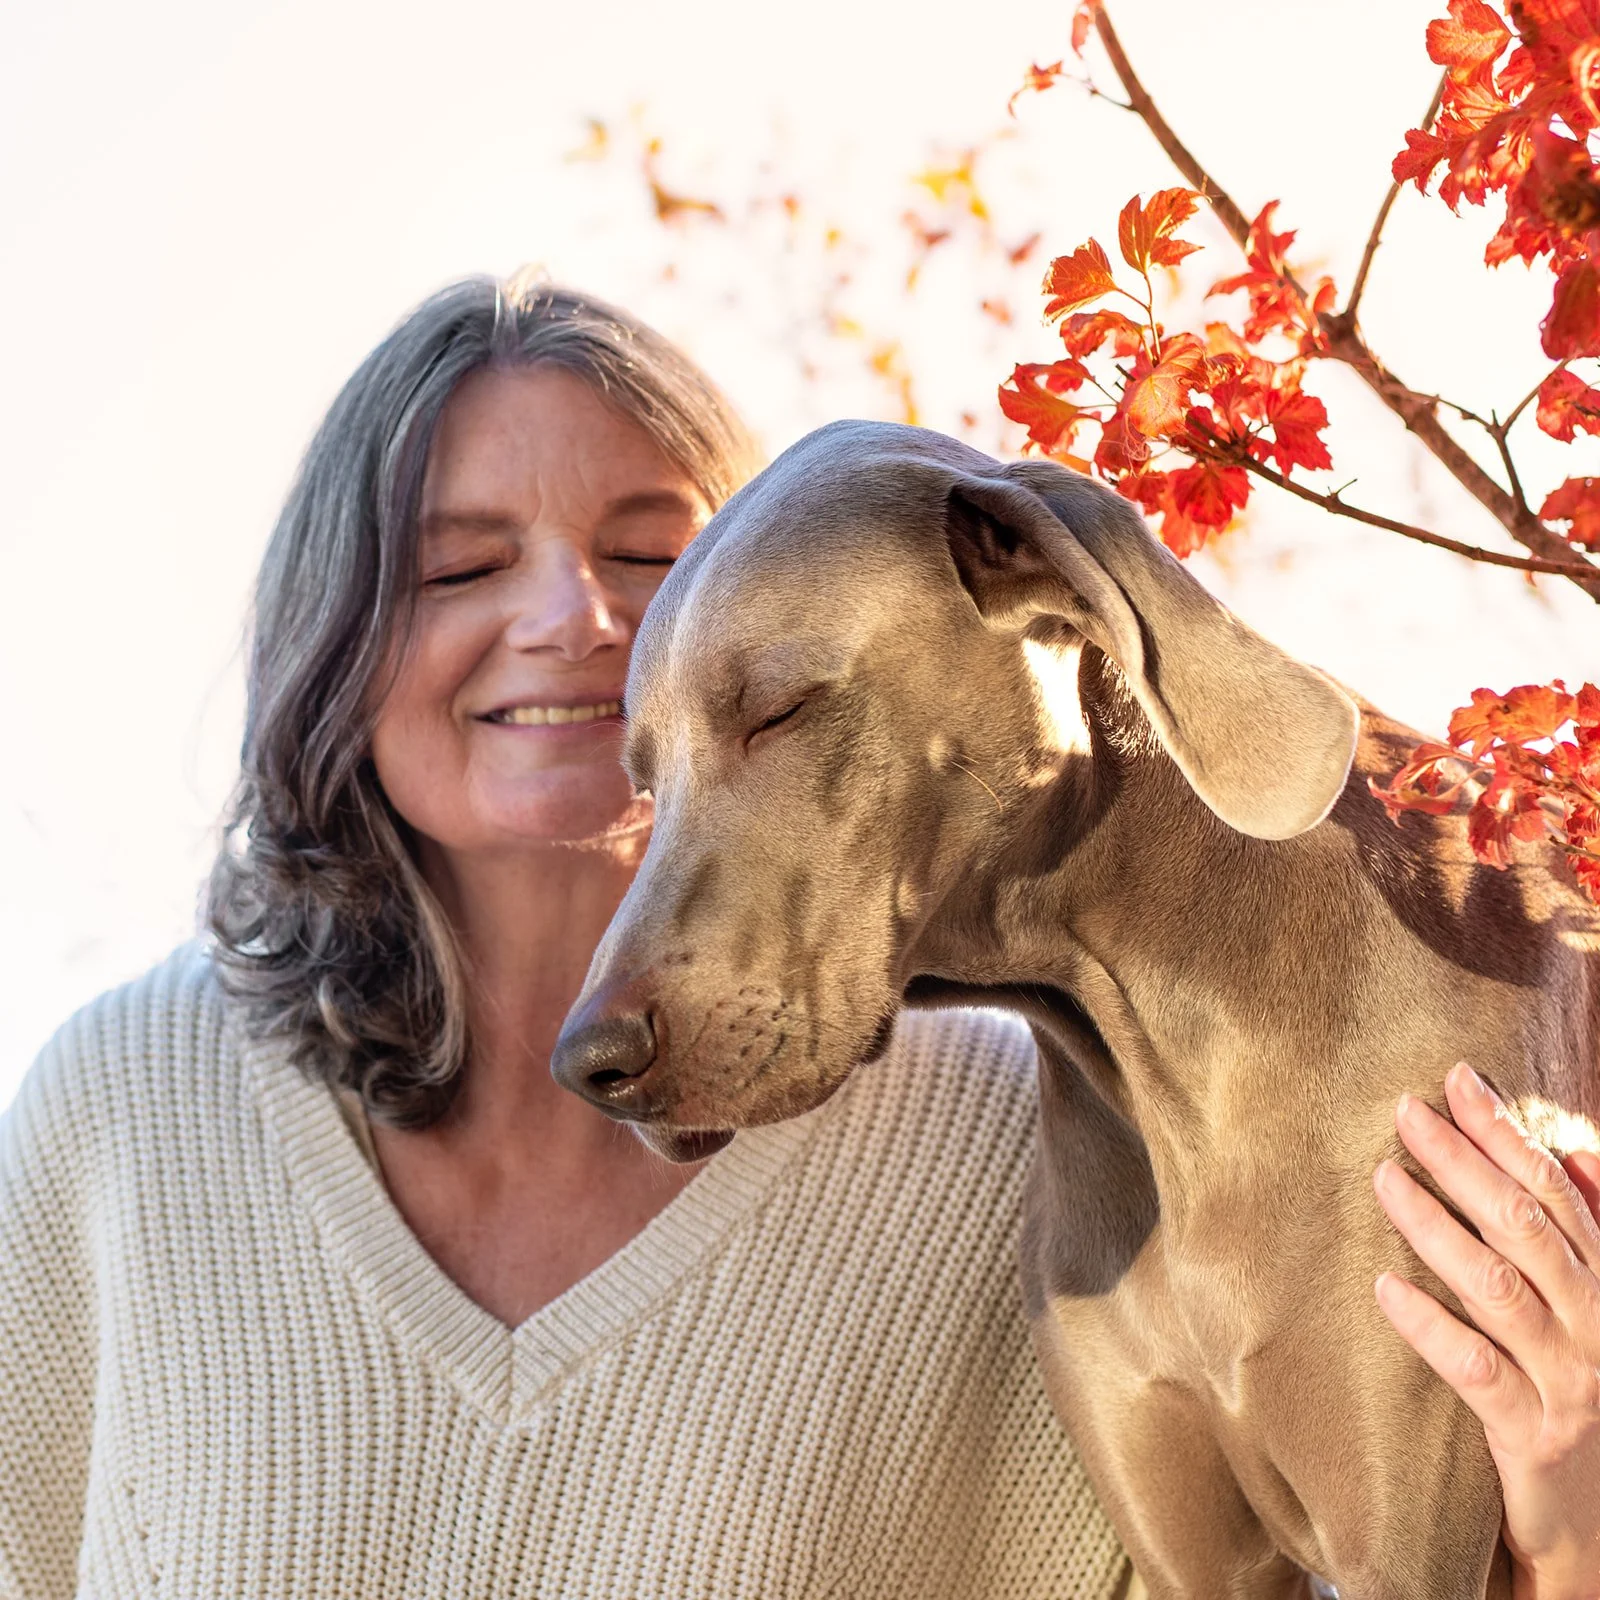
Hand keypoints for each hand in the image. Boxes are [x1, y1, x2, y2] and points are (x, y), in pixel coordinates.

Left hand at [1372, 1061, 1599, 1599]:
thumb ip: (1582, 1236)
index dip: (1507, 1131)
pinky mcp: (1535, 1435)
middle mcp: (1595, 1324)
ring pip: (1499, 1287)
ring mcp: (1569, 1380)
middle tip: (1405, 1110)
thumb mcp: (1588, 1312)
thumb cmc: (1573, 1398)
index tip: (1457, 1078)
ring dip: (1438, 1227)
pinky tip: (1384, 1290)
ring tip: (1382, 1178)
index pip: (1552, 1191)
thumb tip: (1574, 1153)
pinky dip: (1430, 1326)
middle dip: (1465, 1160)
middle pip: (1524, 1225)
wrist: (1593, 1527)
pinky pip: (1477, 1372)